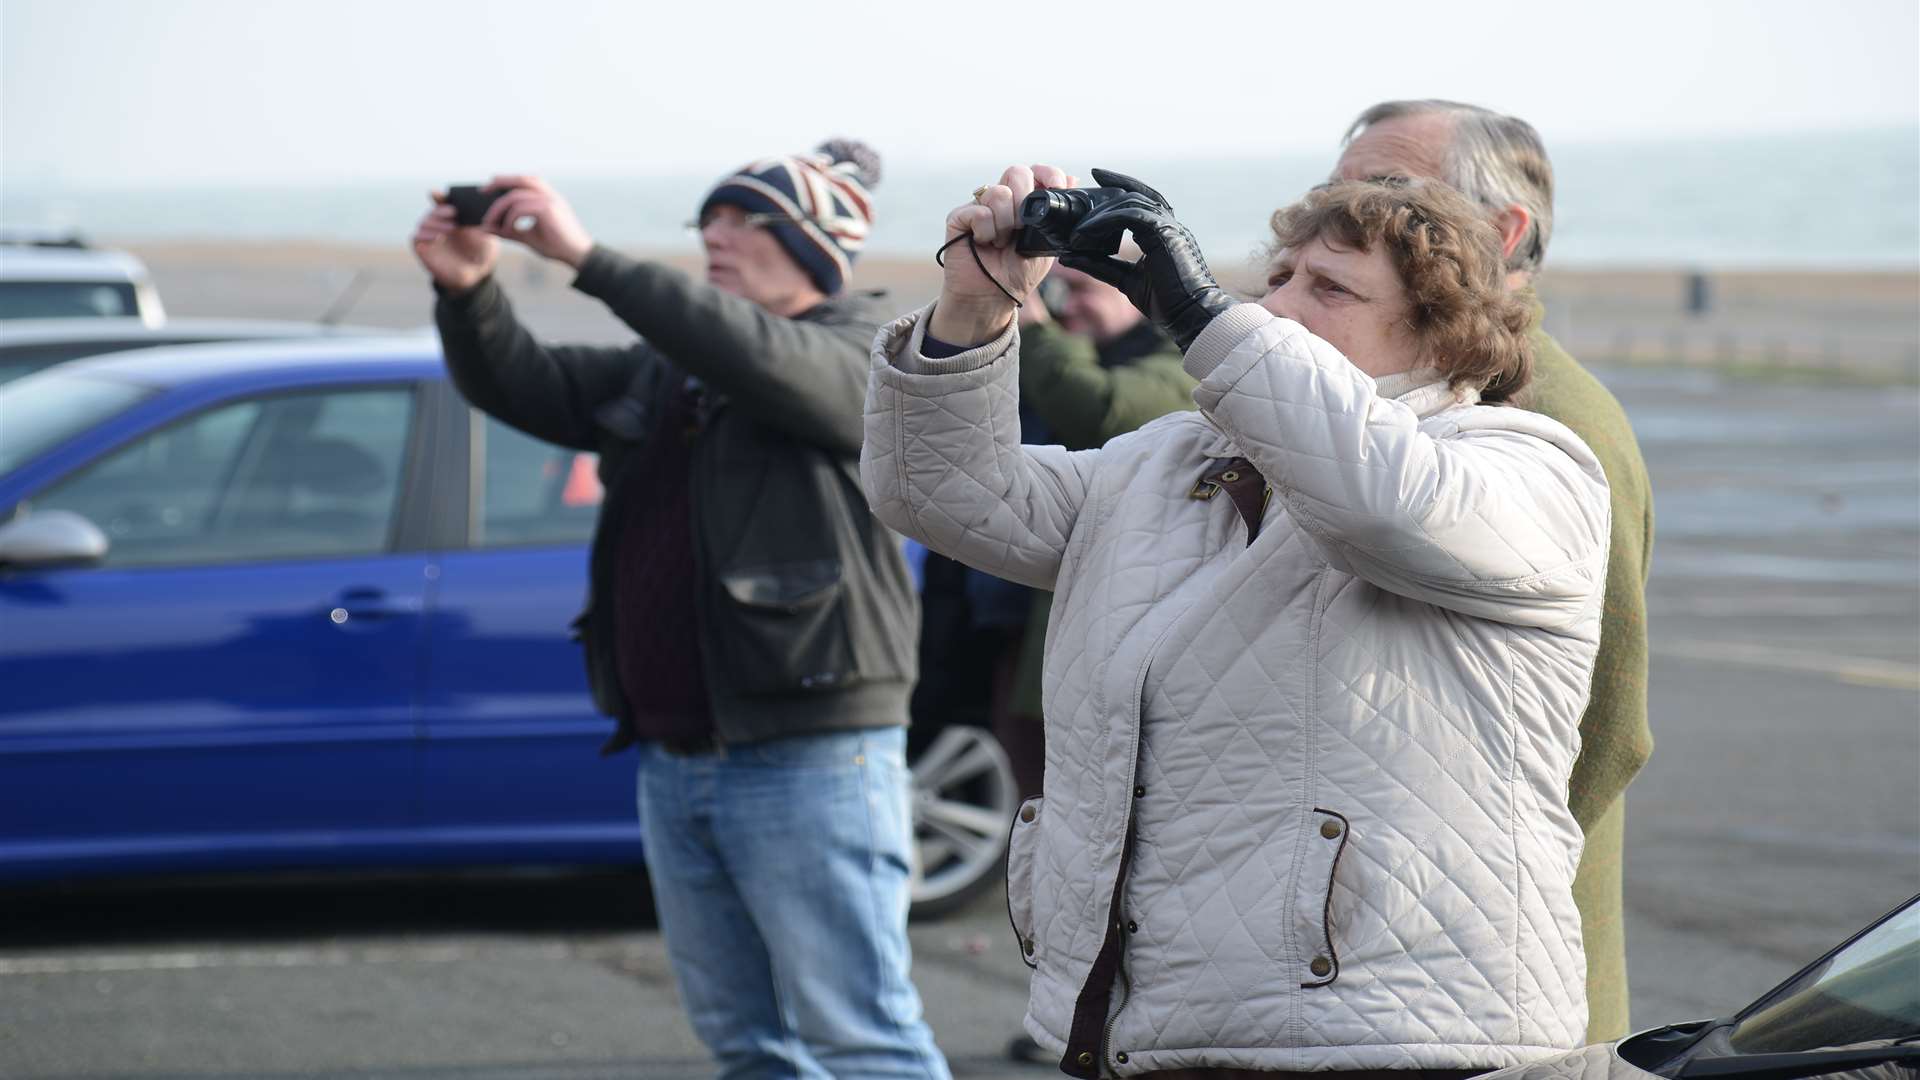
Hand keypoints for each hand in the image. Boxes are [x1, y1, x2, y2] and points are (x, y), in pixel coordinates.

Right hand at [412, 194, 498, 292]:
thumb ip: (480, 222)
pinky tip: (437, 238)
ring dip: (434, 223)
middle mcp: (439, 223)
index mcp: (452, 216)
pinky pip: (416, 238)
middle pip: (432, 211)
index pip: (441, 202)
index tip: (437, 194)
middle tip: (453, 212)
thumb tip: (481, 210)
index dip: (438, 196)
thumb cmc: (482, 251)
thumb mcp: (485, 235)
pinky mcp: (423, 249)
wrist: (476, 274)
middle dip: (441, 210)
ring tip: (451, 228)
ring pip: (423, 223)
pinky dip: (423, 235)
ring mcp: (430, 236)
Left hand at [478, 174, 594, 268]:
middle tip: (483, 191)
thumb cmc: (557, 246)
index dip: (506, 181)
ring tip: (490, 222)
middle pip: (519, 179)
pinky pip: (519, 209)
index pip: (524, 181)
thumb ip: (509, 231)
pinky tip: (508, 230)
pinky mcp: (547, 209)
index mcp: (547, 197)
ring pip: (515, 196)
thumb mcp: (528, 237)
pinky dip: (509, 220)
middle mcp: (549, 195)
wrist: (578, 255)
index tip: (489, 189)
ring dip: (498, 209)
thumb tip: (488, 229)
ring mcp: (549, 200)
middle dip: (499, 182)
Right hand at [930, 164, 1075, 345]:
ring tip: (1002, 243)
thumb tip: (1073, 180)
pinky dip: (987, 232)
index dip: (1048, 174)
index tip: (1057, 189)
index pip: (1036, 171)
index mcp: (1023, 201)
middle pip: (1016, 172)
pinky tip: (985, 244)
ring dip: (1006, 224)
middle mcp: (1001, 198)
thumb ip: (1058, 215)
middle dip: (1025, 200)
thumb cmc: (1017, 273)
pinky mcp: (959, 217)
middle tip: (1023, 227)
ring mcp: (979, 205)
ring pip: (998, 193)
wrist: (992, 297)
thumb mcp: (1047, 244)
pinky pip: (979, 212)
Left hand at [1059, 169, 1236, 351]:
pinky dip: (1106, 221)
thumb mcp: (1125, 279)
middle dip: (1105, 191)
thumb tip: (1067, 257)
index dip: (1119, 185)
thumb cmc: (1165, 302)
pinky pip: (1131, 215)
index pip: (1140, 199)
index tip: (1096, 178)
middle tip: (1076, 197)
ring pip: (1130, 202)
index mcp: (1163, 231)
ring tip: (1076, 232)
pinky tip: (1087, 232)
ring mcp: (1169, 226)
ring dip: (1099, 214)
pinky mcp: (1165, 232)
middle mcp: (1168, 223)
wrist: (1190, 315)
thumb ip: (1100, 265)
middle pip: (1134, 194)